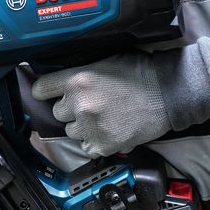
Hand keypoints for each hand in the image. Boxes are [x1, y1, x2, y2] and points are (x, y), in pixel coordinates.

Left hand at [31, 53, 171, 157]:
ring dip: (83, 126)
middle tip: (92, 103)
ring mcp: (90, 127)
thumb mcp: (104, 61)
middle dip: (71, 109)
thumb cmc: (140, 73)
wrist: (168, 92)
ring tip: (104, 117)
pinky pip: (87, 148)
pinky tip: (109, 130)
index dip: (44, 91)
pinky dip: (95, 142)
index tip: (47, 94)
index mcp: (77, 80)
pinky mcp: (103, 145)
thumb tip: (62, 82)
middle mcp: (79, 104)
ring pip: (71, 132)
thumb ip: (80, 73)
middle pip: (58, 113)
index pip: (41, 89)